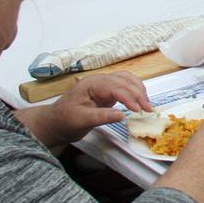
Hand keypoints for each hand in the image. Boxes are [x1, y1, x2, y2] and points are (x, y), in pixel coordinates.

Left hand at [36, 72, 154, 146]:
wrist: (55, 122)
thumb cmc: (65, 120)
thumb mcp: (82, 120)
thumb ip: (102, 116)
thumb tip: (122, 115)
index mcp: (91, 84)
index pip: (116, 87)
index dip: (129, 97)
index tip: (138, 110)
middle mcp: (99, 80)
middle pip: (125, 81)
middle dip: (139, 94)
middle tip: (149, 109)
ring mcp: (103, 84)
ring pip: (127, 80)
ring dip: (139, 91)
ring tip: (147, 105)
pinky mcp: (107, 91)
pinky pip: (125, 86)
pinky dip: (135, 91)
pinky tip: (140, 100)